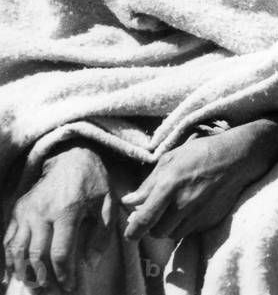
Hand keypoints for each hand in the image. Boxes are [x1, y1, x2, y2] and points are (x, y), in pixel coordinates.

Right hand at [4, 146, 112, 291]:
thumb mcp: (107, 204)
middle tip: (49, 290)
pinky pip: (9, 239)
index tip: (69, 287)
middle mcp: (42, 213)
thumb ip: (101, 235)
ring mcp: (27, 211)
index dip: (64, 274)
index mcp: (67, 212)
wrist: (72, 157)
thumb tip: (91, 263)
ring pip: (17, 249)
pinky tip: (15, 270)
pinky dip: (9, 258)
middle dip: (42, 277)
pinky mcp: (18, 210)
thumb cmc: (93, 182)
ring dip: (23, 271)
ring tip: (32, 284)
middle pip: (36, 255)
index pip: (60, 253)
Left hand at [122, 125, 273, 241]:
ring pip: (174, 234)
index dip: (133, 232)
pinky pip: (191, 230)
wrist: (238, 157)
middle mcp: (183, 204)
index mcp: (169, 186)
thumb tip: (129, 201)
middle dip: (153, 227)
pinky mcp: (211, 219)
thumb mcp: (171, 159)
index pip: (144, 220)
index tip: (130, 234)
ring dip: (169, 227)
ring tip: (175, 209)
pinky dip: (186, 224)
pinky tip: (192, 207)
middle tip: (156, 213)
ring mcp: (198, 214)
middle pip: (157, 232)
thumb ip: (148, 183)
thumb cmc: (202, 152)